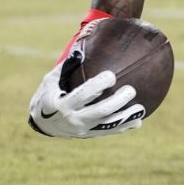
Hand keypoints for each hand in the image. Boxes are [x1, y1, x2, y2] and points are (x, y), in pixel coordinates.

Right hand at [27, 51, 143, 137]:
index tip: (111, 75)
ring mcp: (82, 129)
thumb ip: (66, 66)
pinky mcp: (89, 134)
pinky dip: (123, 127)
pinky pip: (108, 132)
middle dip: (117, 102)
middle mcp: (73, 119)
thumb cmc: (49, 94)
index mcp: (62, 104)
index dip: (97, 86)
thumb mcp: (51, 80)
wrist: (43, 122)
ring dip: (125, 118)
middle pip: (99, 112)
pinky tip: (138, 122)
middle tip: (131, 90)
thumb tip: (82, 50)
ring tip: (140, 109)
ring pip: (107, 125)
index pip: (83, 95)